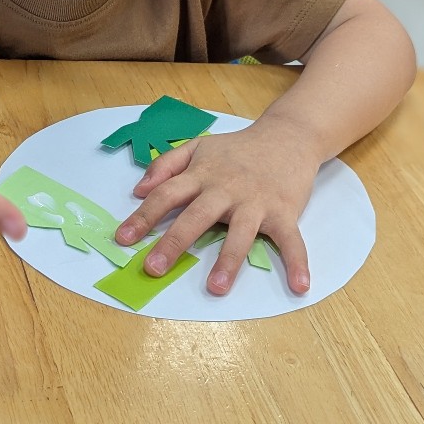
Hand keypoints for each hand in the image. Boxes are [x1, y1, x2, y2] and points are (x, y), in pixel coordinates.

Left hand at [114, 118, 319, 295]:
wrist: (288, 136)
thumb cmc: (237, 149)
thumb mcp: (198, 147)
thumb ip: (166, 164)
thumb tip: (138, 190)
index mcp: (202, 175)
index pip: (166, 195)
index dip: (143, 216)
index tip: (123, 239)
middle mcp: (226, 189)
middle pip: (196, 216)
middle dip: (174, 242)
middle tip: (153, 268)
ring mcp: (256, 202)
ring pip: (241, 233)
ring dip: (229, 260)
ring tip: (215, 287)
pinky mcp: (284, 212)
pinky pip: (291, 240)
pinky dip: (297, 261)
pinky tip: (300, 284)